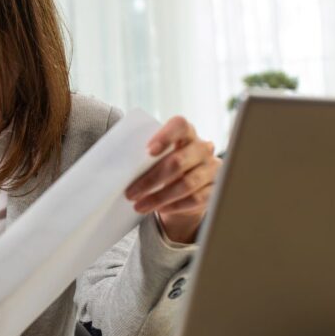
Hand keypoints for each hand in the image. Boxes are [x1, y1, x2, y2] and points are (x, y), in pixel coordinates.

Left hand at [125, 116, 221, 243]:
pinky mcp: (216, 189)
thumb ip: (145, 156)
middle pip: (178, 161)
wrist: (187, 187)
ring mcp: (212, 168)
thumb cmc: (164, 165)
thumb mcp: (156, 157)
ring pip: (186, 183)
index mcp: (186, 133)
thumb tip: (118, 167)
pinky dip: (175, 205)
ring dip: (160, 197)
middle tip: (130, 193)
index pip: (180, 125)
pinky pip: (196, 199)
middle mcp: (203, 148)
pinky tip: (160, 209)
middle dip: (151, 179)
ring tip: (139, 205)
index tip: (148, 151)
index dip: (165, 136)